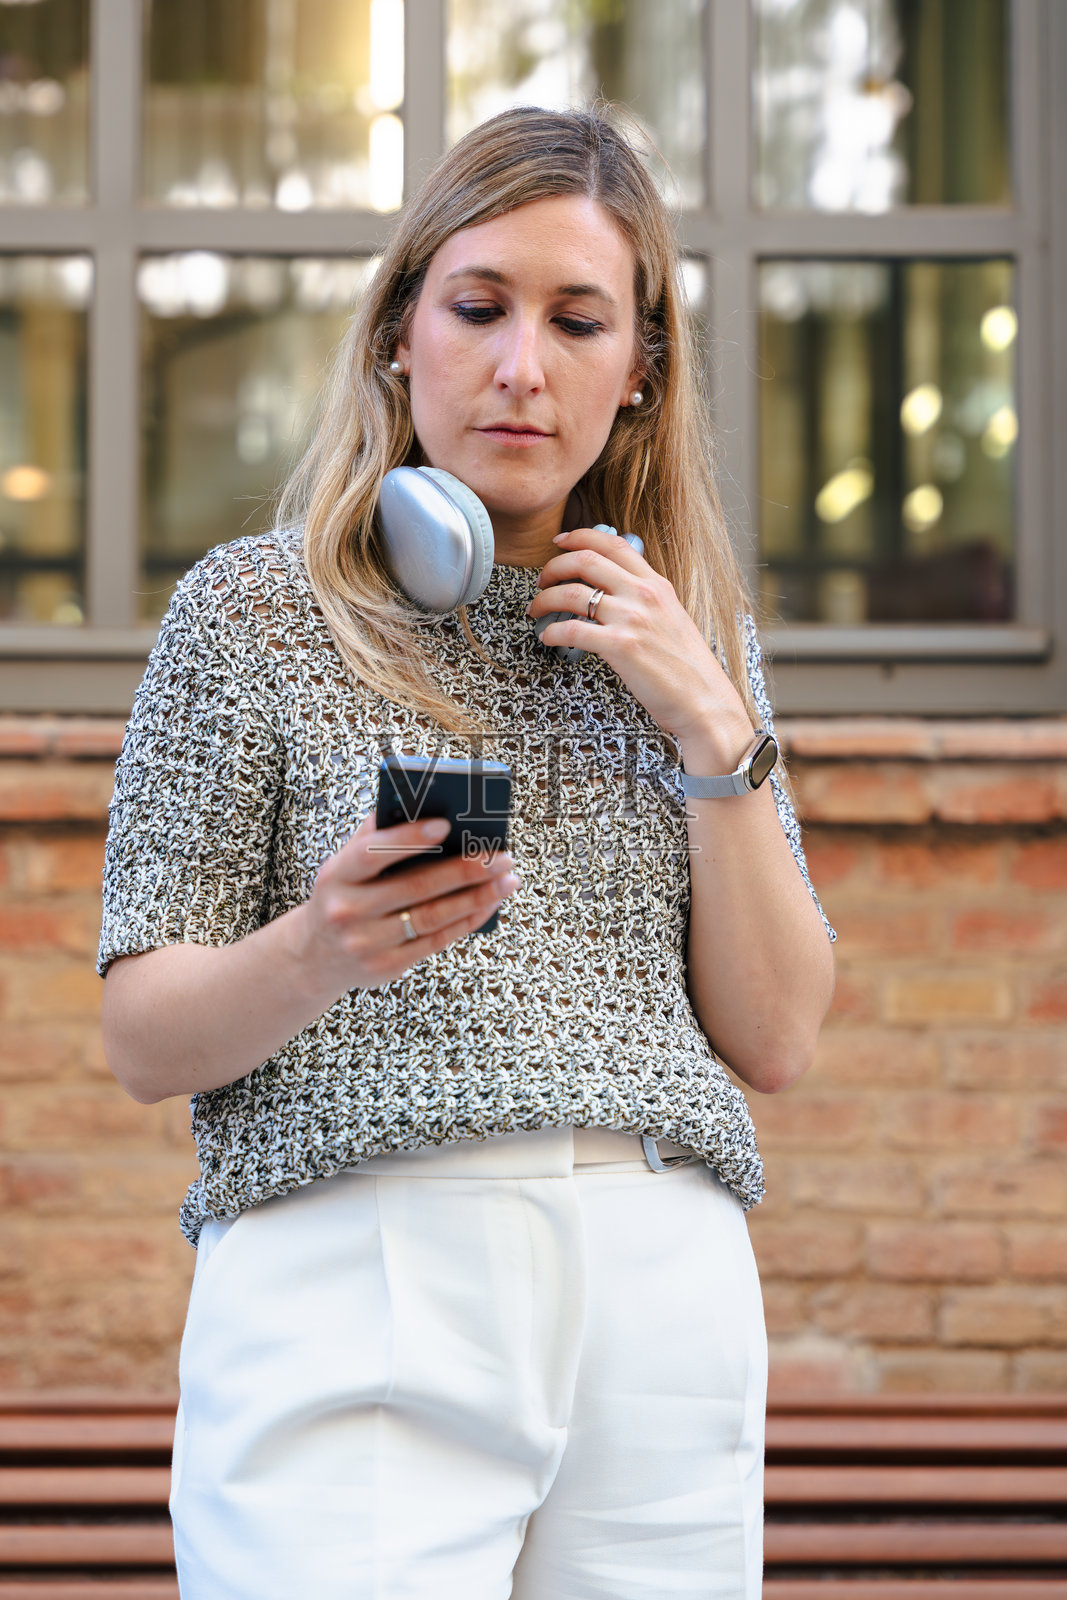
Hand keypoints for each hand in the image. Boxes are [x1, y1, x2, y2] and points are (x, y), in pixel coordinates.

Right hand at [294, 812, 519, 991]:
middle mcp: (348, 911)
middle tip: (501, 855)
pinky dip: (468, 920)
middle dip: (465, 869)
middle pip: (415, 887)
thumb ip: (375, 836)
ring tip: (507, 879)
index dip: (410, 838)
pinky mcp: (387, 966)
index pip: (373, 852)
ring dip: (477, 897)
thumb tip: (422, 806)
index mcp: (336, 876)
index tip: (447, 824)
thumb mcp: (343, 865)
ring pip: (433, 917)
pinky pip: (437, 941)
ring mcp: (367, 943)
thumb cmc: (342, 895)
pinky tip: (489, 903)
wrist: (314, 956)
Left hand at [527, 525, 751, 755]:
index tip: (560, 541)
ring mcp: (632, 619)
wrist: (705, 700)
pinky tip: (547, 637)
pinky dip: (550, 631)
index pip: (613, 543)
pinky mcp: (620, 646)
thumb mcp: (671, 617)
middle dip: (553, 566)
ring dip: (544, 599)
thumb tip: (614, 588)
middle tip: (541, 580)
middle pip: (585, 560)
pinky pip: (571, 629)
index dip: (580, 536)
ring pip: (572, 593)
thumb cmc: (687, 667)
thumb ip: (645, 598)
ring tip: (536, 609)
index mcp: (656, 584)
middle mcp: (643, 595)